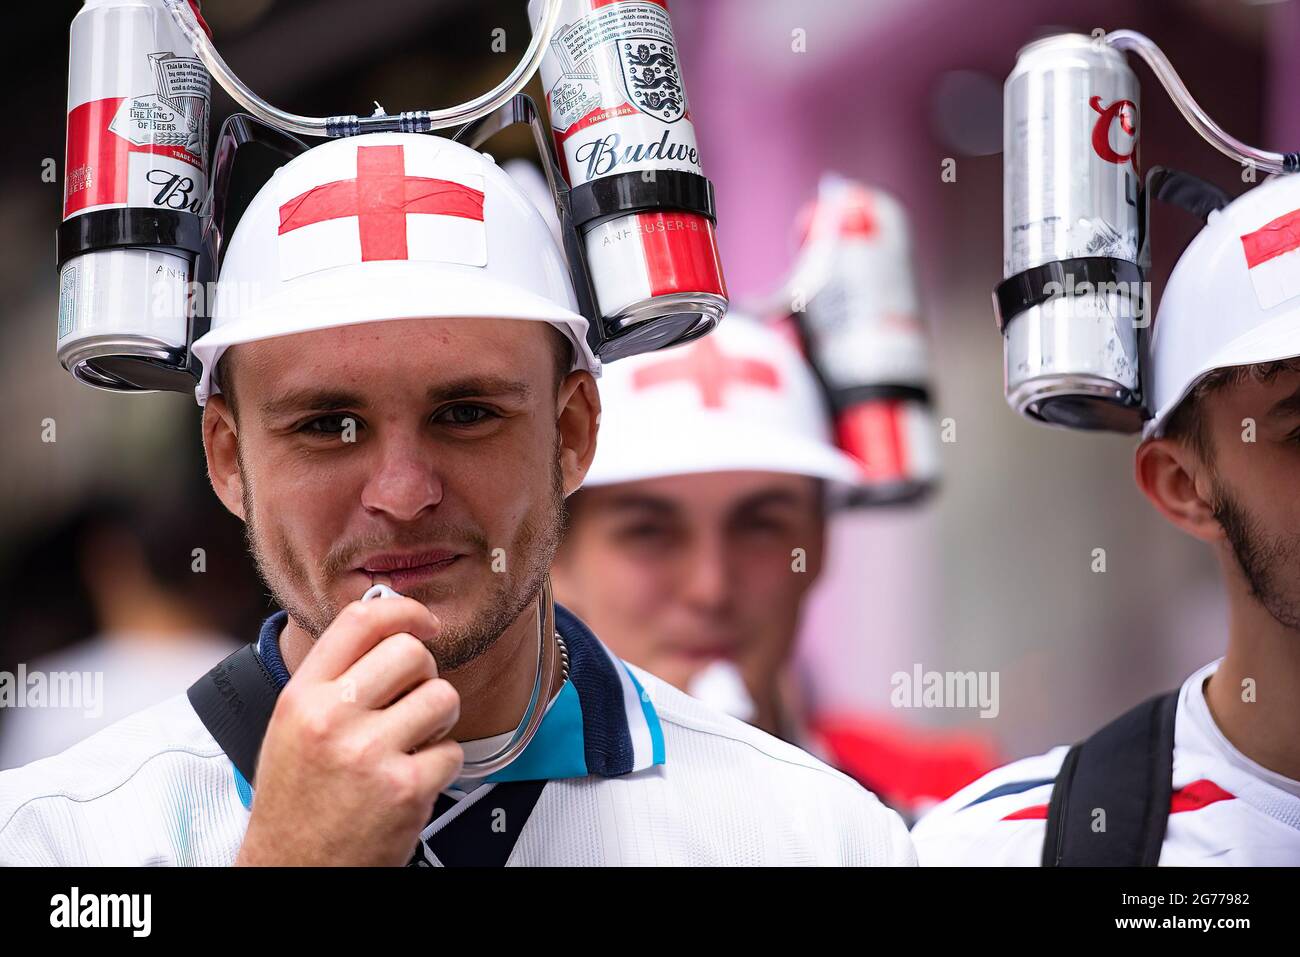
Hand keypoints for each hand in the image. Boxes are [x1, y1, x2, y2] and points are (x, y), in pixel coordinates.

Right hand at [235, 597, 462, 865]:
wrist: (294, 871)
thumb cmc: (297, 803)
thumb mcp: (292, 728)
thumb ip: (333, 678)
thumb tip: (383, 623)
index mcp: (302, 698)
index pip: (360, 620)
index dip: (403, 609)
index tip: (424, 620)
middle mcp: (332, 719)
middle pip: (411, 652)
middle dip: (425, 674)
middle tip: (413, 701)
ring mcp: (370, 753)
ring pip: (443, 697)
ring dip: (438, 721)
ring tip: (411, 744)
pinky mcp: (405, 787)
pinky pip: (453, 750)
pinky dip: (441, 766)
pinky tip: (410, 781)